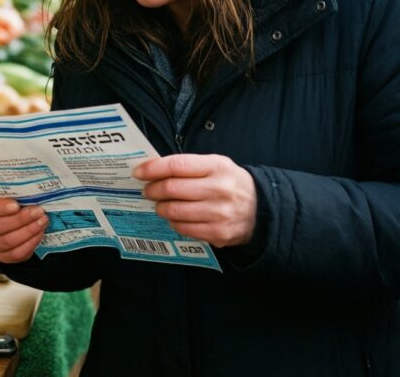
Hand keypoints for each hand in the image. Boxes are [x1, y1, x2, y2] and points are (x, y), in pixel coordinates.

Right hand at [0, 196, 47, 263]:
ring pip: (7, 241)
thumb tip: (31, 192)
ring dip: (29, 230)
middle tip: (38, 211)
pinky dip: (30, 243)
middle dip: (20, 219)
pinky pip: (16, 253)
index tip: (16, 205)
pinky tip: (39, 233)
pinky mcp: (1, 257)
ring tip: (43, 220)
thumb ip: (12, 193)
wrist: (10, 223)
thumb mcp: (6, 195)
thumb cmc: (7, 204)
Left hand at [135, 154, 256, 247]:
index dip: (153, 169)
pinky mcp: (218, 233)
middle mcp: (219, 189)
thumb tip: (152, 171)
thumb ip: (188, 166)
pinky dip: (174, 222)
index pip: (177, 165)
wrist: (260, 209)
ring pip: (175, 211)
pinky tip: (175, 217)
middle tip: (147, 191)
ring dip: (161, 208)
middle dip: (153, 190)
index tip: (139, 172)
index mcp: (217, 166)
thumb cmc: (229, 183)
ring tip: (160, 205)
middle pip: (172, 189)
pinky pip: (184, 228)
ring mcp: (219, 213)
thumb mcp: (216, 165)